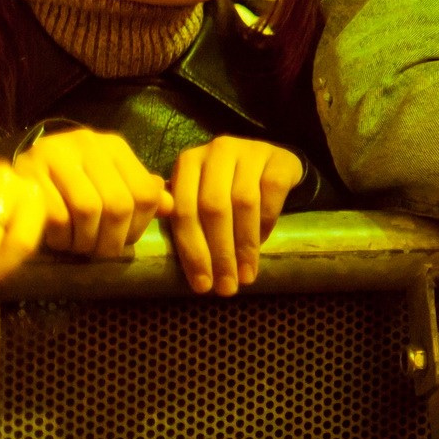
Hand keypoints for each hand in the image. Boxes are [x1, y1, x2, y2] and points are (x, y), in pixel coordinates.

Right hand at [12, 129, 172, 257]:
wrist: (20, 164)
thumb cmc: (72, 177)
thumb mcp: (110, 178)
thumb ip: (138, 191)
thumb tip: (169, 207)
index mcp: (115, 147)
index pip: (145, 192)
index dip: (140, 226)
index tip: (126, 241)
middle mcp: (89, 145)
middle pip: (118, 204)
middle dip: (112, 240)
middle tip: (101, 253)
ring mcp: (56, 156)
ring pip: (88, 210)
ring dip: (86, 241)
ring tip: (81, 248)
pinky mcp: (28, 174)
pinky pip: (56, 216)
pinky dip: (62, 238)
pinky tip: (60, 241)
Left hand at [168, 136, 305, 295]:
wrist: (271, 164)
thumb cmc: (228, 188)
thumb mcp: (199, 195)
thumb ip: (182, 215)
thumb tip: (160, 257)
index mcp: (188, 163)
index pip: (184, 211)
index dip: (192, 251)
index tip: (202, 285)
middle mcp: (215, 151)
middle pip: (213, 208)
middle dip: (219, 254)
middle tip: (226, 287)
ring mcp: (249, 151)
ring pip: (243, 203)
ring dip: (244, 246)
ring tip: (245, 276)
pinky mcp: (278, 157)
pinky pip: (271, 194)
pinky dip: (266, 224)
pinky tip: (263, 246)